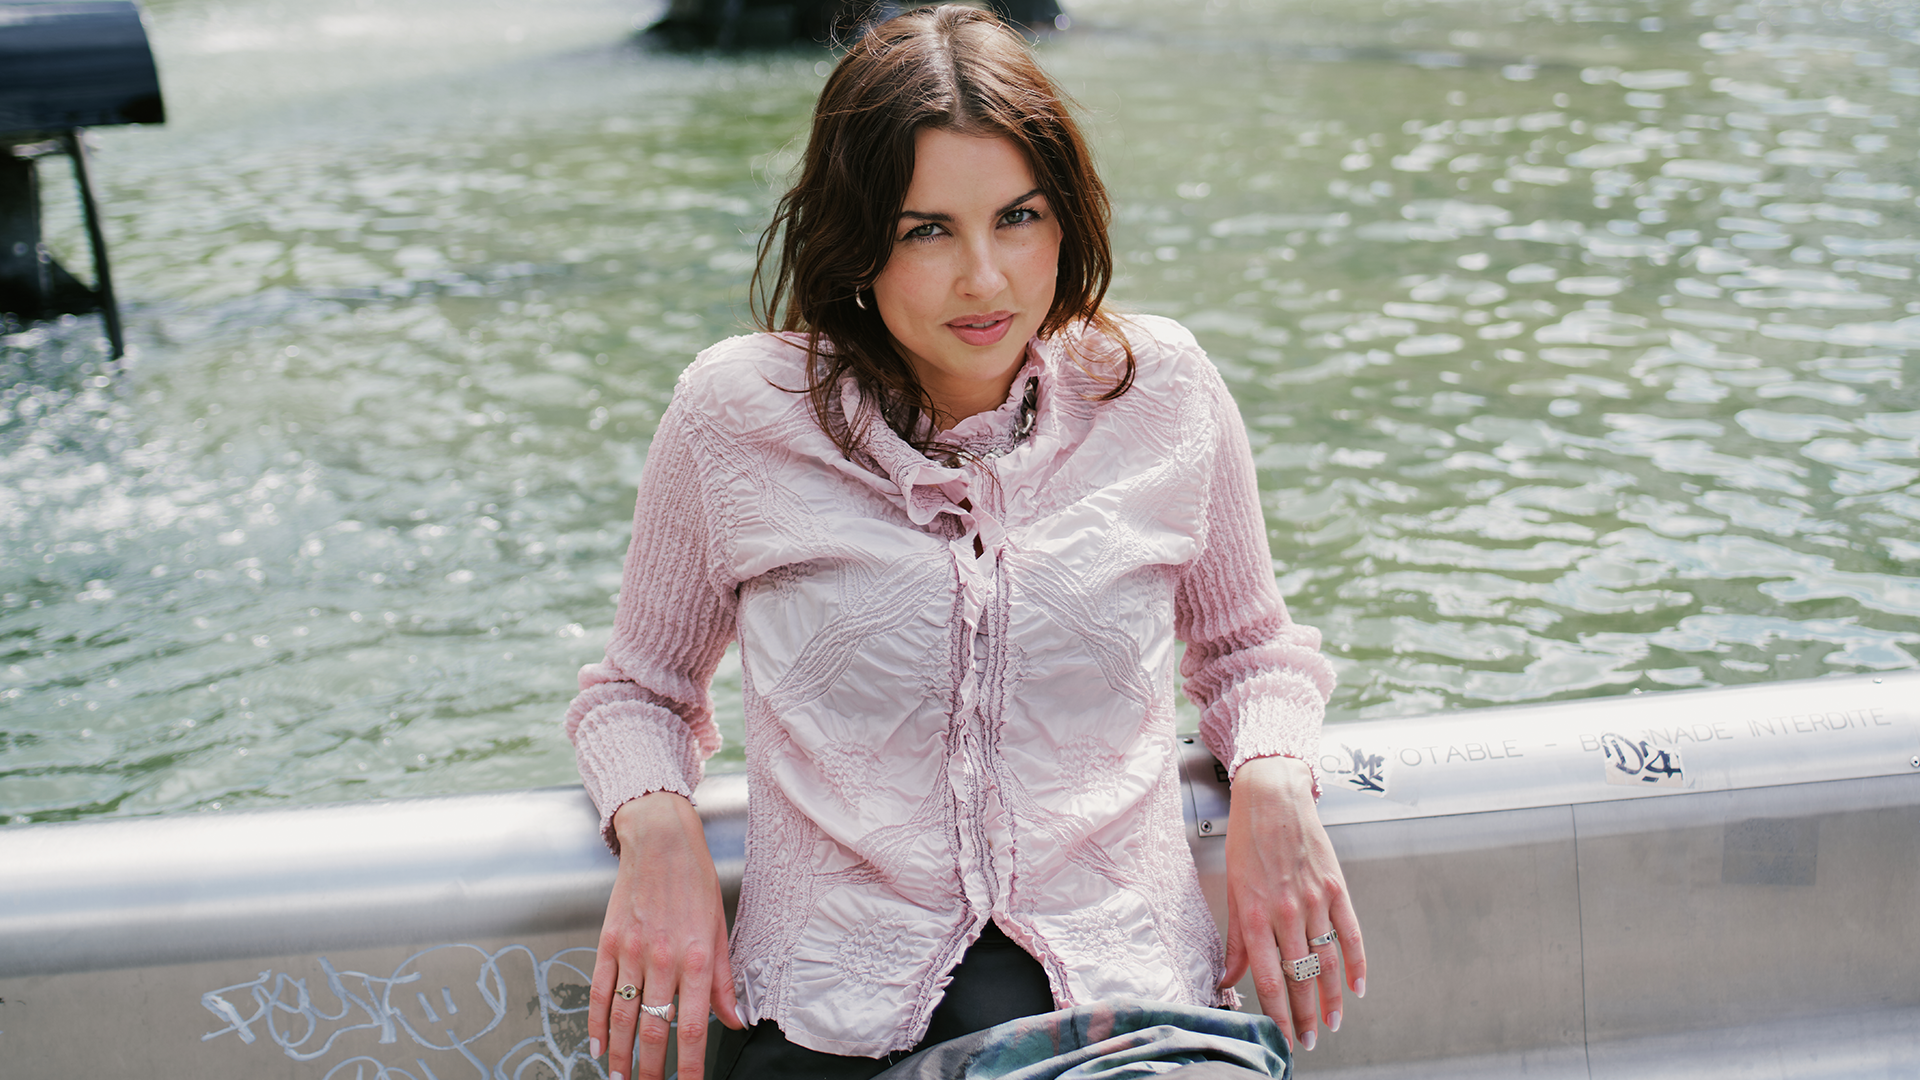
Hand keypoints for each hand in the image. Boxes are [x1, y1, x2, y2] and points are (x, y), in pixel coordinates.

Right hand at [590, 791, 742, 1079]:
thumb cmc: (695, 882)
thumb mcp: (721, 930)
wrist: (661, 841)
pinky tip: (598, 1046)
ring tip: (622, 1079)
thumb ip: (725, 981)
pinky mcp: (608, 943)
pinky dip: (597, 1023)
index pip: (693, 1027)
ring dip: (621, 1055)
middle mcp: (664, 959)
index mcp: (698, 958)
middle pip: (654, 1030)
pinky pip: (600, 992)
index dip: (690, 1065)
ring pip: (624, 1017)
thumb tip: (734, 1020)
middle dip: (652, 1070)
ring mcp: (631, 952)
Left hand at [1219, 756, 1364, 1053]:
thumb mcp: (1231, 890)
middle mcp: (1285, 912)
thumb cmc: (1246, 839)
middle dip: (1305, 1016)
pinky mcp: (1335, 887)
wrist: (1272, 796)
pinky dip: (1356, 963)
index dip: (1277, 1015)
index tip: (1282, 1036)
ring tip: (1332, 1024)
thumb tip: (1227, 977)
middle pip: (1300, 978)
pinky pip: (1349, 933)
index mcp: (1254, 916)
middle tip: (1309, 1041)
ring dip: (1331, 999)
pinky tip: (1357, 986)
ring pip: (1326, 963)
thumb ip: (1233, 940)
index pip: (1268, 980)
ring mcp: (1313, 900)